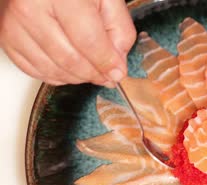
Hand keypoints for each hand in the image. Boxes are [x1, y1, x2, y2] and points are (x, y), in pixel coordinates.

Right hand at [0, 0, 135, 86]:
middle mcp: (31, 8)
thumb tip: (116, 64)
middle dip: (94, 74)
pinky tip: (70, 69)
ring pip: (52, 69)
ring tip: (90, 71)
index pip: (88, 41)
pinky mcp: (6, 37)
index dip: (106, 63)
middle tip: (107, 75)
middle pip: (70, 59)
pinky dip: (56, 76)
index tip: (117, 73)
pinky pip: (33, 70)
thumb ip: (118, 29)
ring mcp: (14, 24)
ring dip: (77, 77)